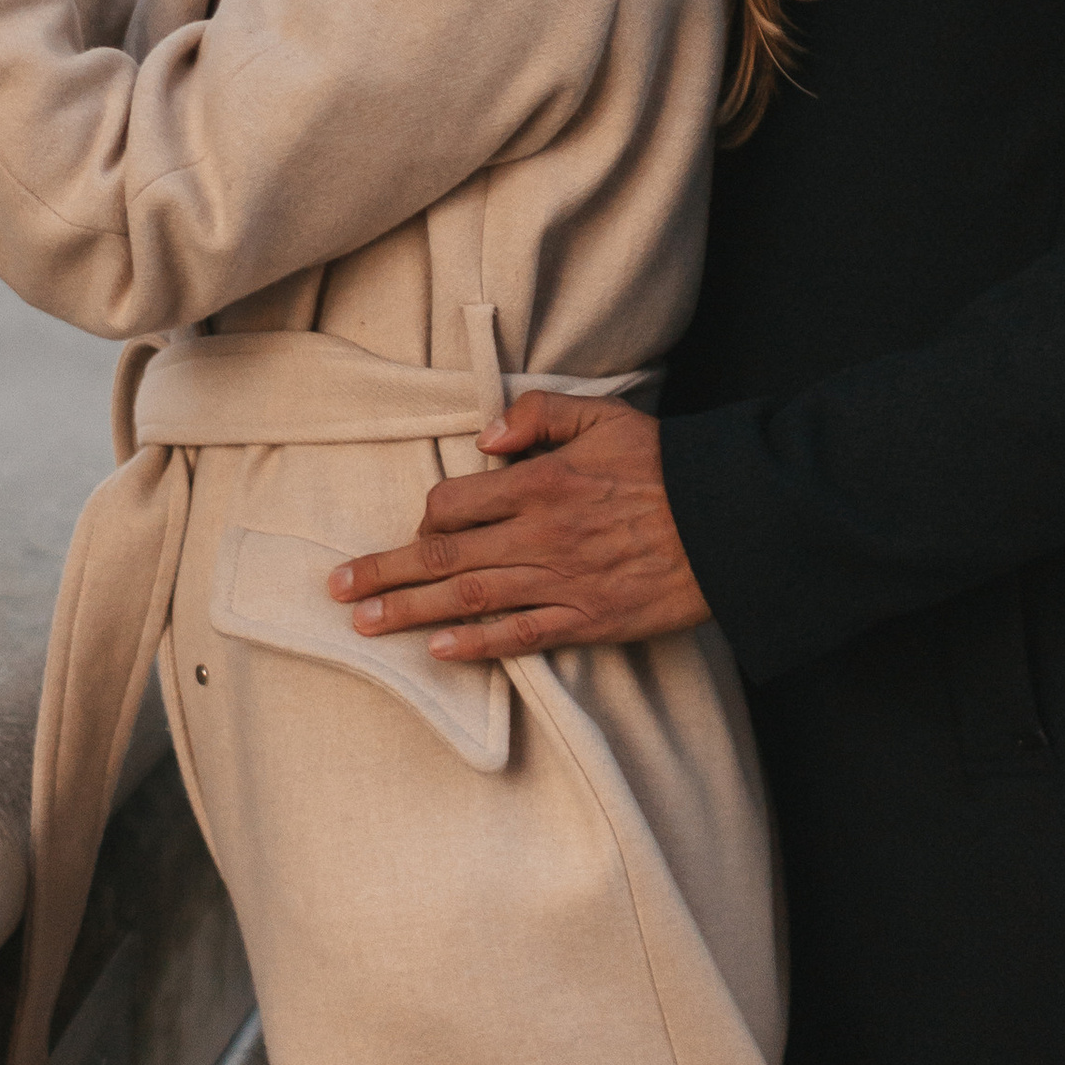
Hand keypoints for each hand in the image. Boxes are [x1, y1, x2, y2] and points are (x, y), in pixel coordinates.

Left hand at [326, 392, 709, 661]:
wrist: (727, 522)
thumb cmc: (664, 464)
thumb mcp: (601, 415)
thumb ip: (537, 413)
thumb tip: (484, 438)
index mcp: (539, 482)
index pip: (454, 502)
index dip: (425, 516)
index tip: (413, 527)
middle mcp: (539, 535)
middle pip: (443, 555)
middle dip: (384, 572)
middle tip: (337, 590)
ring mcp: (561, 581)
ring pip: (469, 599)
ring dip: (410, 612)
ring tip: (365, 625)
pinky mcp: (586, 619)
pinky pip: (519, 636)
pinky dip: (475, 645)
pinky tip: (438, 650)